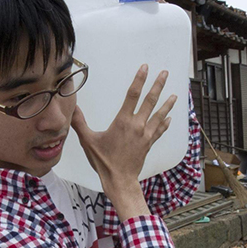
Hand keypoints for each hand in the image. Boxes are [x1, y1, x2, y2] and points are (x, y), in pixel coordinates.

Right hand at [71, 64, 176, 219]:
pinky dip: (165, 123)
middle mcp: (137, 125)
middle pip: (150, 101)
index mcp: (123, 121)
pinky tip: (170, 118)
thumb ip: (80, 123)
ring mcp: (145, 135)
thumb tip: (71, 108)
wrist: (120, 180)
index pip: (133, 95)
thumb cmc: (104, 161)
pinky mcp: (149, 144)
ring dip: (167, 103)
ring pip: (159, 114)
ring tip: (175, 94)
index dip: (139, 79)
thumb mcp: (88, 140)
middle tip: (165, 73)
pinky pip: (160, 130)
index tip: (145, 68)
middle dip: (158, 85)